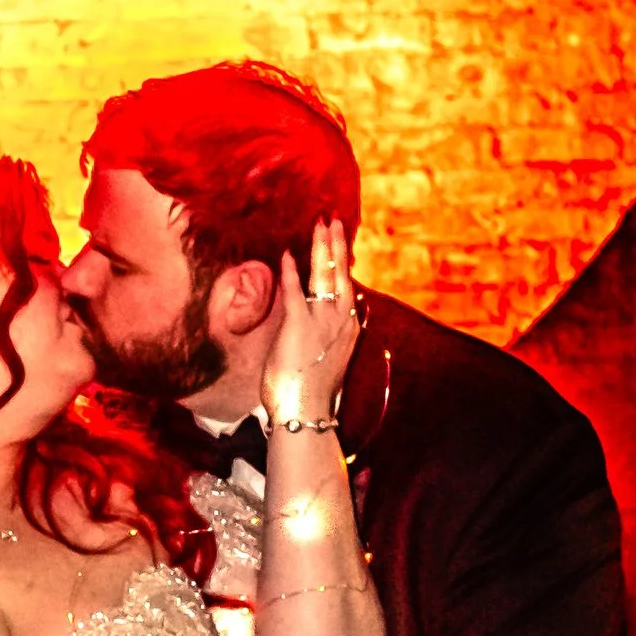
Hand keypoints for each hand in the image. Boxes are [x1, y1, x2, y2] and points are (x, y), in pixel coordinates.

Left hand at [261, 215, 359, 429]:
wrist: (306, 414)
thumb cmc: (311, 395)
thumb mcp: (324, 361)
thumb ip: (324, 339)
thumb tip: (318, 330)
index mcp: (348, 330)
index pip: (346, 289)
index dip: (343, 264)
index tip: (341, 245)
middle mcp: (340, 321)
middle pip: (341, 274)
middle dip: (337, 245)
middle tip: (334, 221)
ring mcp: (321, 322)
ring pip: (325, 276)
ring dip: (322, 248)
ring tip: (321, 225)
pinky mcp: (299, 325)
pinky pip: (295, 291)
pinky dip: (292, 271)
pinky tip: (288, 254)